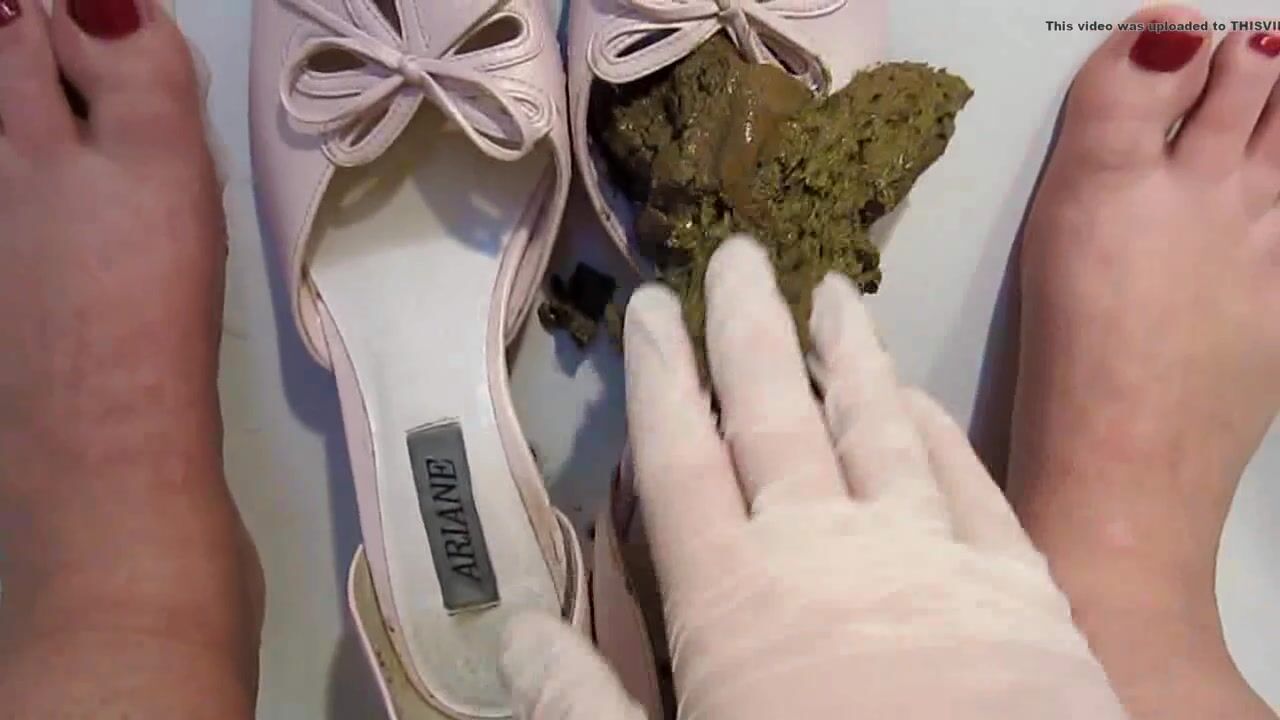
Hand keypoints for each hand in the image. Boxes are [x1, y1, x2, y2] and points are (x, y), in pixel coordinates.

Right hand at [503, 236, 1127, 718]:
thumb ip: (584, 707)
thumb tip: (514, 633)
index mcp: (732, 594)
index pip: (679, 459)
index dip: (659, 377)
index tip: (649, 308)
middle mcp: (824, 547)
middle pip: (774, 414)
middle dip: (748, 329)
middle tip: (738, 255)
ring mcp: (927, 554)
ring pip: (876, 424)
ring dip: (849, 353)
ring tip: (835, 288)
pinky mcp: (1015, 583)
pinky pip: (966, 479)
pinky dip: (937, 428)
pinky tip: (919, 392)